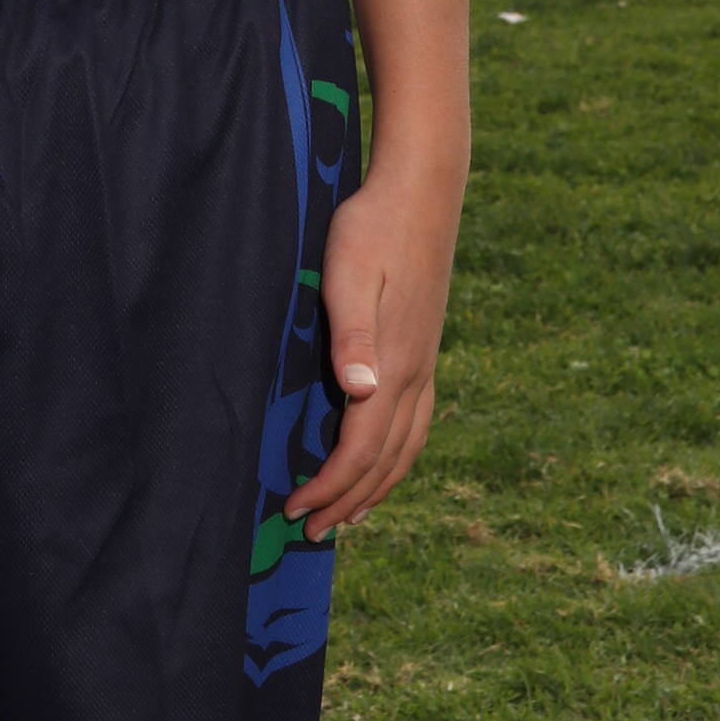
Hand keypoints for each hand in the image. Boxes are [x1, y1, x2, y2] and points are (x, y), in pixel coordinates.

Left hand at [283, 150, 462, 540]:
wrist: (421, 190)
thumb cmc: (371, 227)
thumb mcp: (349, 274)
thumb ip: (353, 334)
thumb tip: (360, 392)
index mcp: (393, 364)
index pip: (360, 449)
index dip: (329, 487)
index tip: (294, 509)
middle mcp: (415, 373)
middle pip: (384, 461)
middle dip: (348, 501)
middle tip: (310, 530)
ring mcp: (426, 362)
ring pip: (407, 447)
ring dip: (377, 487)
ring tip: (350, 513)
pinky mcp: (426, 347)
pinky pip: (417, 422)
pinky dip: (398, 456)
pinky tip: (384, 455)